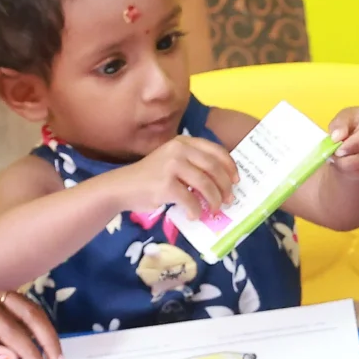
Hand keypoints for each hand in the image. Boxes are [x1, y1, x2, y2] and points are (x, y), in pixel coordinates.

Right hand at [108, 133, 237, 220]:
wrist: (122, 187)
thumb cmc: (150, 177)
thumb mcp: (172, 162)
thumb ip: (193, 165)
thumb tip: (222, 182)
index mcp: (183, 142)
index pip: (215, 150)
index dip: (230, 166)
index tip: (236, 180)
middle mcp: (178, 150)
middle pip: (213, 168)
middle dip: (225, 186)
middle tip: (228, 200)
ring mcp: (171, 166)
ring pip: (205, 184)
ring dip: (214, 200)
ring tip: (214, 210)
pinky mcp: (165, 184)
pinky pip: (190, 200)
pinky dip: (196, 211)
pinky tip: (194, 216)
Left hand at [326, 107, 358, 179]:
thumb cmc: (352, 124)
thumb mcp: (343, 118)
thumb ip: (339, 125)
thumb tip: (336, 137)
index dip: (354, 144)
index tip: (338, 151)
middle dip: (351, 159)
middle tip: (335, 159)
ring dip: (350, 167)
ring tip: (338, 161)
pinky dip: (355, 172)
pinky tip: (346, 166)